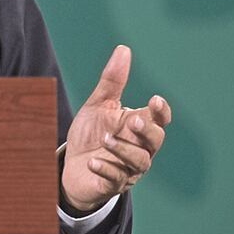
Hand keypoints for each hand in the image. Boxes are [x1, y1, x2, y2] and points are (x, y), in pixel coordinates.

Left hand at [60, 45, 171, 212]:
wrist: (72, 166)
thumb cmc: (91, 133)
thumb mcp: (98, 105)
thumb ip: (112, 81)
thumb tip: (123, 49)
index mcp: (137, 127)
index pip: (159, 120)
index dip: (161, 112)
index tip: (155, 100)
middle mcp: (139, 148)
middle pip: (155, 141)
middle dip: (147, 131)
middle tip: (133, 121)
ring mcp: (127, 168)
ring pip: (139, 162)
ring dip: (124, 150)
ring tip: (106, 139)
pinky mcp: (111, 184)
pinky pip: (115, 180)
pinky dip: (106, 170)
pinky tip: (94, 162)